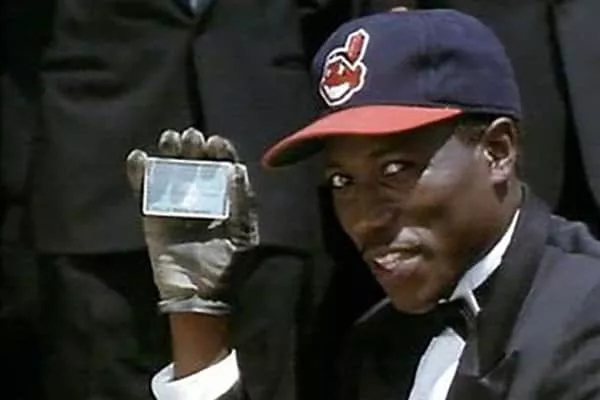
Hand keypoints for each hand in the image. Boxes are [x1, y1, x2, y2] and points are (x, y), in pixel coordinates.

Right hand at [126, 128, 258, 314]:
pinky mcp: (153, 220)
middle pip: (195, 167)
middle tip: (190, 137)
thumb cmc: (226, 269)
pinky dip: (140, 175)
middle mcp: (201, 201)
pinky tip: (139, 158)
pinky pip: (145, 194)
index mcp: (225, 203)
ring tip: (169, 140)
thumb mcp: (243, 238)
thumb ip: (241, 205)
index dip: (220, 153)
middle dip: (193, 148)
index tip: (215, 142)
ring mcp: (175, 209)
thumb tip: (237, 169)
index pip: (222, 170)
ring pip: (171, 175)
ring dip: (169, 155)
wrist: (198, 298)